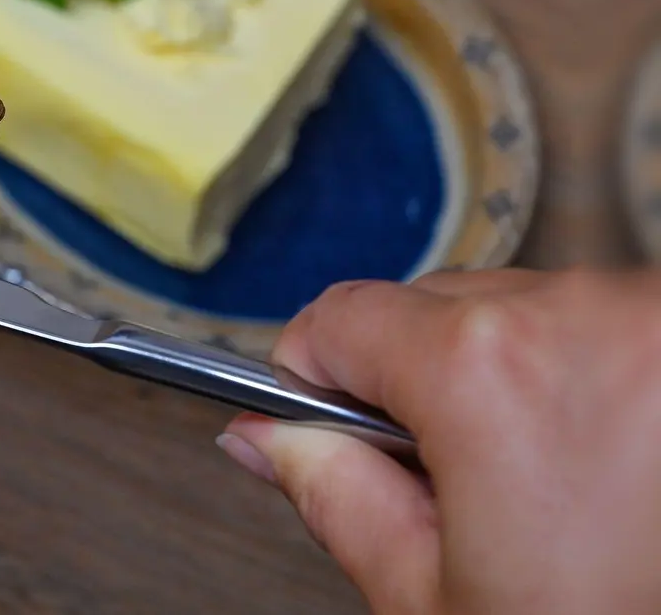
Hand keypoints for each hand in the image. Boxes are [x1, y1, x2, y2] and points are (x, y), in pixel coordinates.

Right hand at [217, 269, 660, 613]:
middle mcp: (587, 316)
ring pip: (538, 314)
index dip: (315, 380)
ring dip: (527, 380)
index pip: (340, 318)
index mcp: (485, 373)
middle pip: (441, 307)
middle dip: (429, 383)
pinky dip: (608, 381)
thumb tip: (269, 437)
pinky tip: (633, 470)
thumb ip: (335, 496)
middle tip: (471, 490)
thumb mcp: (439, 602)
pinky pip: (622, 327)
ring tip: (575, 492)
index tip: (335, 425)